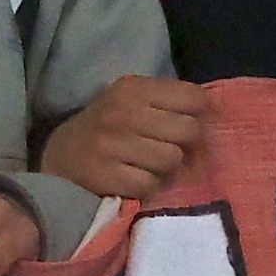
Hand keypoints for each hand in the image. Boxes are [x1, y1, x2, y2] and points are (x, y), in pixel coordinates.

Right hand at [38, 76, 210, 201]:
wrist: (60, 157)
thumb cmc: (106, 127)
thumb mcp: (130, 100)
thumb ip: (169, 100)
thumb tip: (215, 109)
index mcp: (133, 88)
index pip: (193, 98)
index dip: (200, 114)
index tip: (189, 123)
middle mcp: (124, 113)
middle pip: (189, 131)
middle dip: (186, 144)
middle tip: (170, 148)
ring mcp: (113, 145)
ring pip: (172, 160)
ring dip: (167, 168)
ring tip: (151, 165)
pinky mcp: (107, 175)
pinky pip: (151, 185)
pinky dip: (149, 187)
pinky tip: (135, 179)